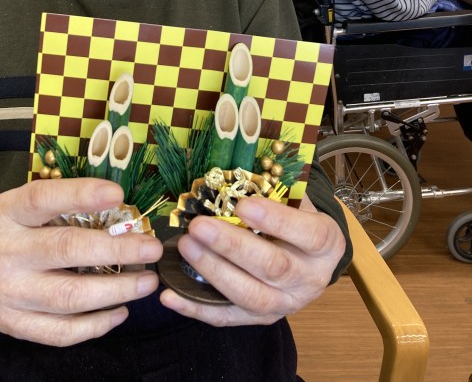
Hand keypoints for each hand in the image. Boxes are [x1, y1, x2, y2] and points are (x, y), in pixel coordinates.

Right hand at [0, 179, 162, 345]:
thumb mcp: (15, 205)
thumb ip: (56, 206)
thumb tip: (118, 209)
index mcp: (6, 213)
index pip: (43, 199)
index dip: (81, 195)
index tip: (118, 194)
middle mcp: (5, 252)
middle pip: (66, 251)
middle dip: (117, 250)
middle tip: (151, 249)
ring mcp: (8, 293)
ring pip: (70, 297)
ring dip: (116, 291)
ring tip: (147, 282)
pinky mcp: (12, 324)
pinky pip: (60, 332)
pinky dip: (96, 324)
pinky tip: (120, 311)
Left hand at [159, 193, 344, 325]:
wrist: (311, 258)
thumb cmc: (298, 218)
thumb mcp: (298, 200)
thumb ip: (274, 191)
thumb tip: (232, 174)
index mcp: (326, 243)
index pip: (307, 234)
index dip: (275, 220)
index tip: (242, 204)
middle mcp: (311, 279)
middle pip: (273, 267)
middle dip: (232, 246)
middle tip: (198, 226)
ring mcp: (286, 304)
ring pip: (250, 296)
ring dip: (213, 271)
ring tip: (185, 246)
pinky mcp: (261, 320)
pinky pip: (226, 318)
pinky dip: (195, 308)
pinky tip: (169, 295)